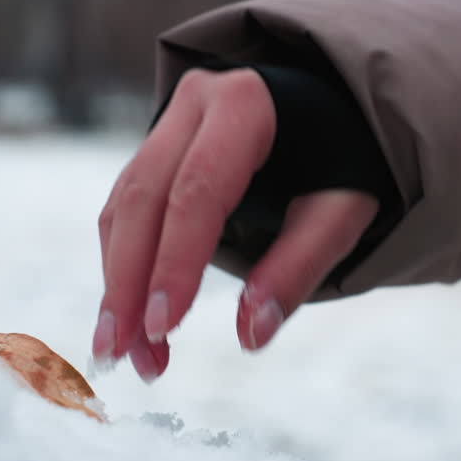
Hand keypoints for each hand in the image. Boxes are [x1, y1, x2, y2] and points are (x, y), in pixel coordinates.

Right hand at [93, 67, 378, 379]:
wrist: (325, 118)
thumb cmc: (340, 165)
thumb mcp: (342, 210)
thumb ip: (300, 267)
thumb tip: (251, 335)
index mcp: (244, 106)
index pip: (197, 191)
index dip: (175, 262)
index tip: (163, 328)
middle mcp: (193, 105)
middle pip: (141, 200)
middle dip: (126, 284)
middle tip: (120, 354)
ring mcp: (165, 127)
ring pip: (121, 210)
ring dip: (118, 288)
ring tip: (127, 355)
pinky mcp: (151, 154)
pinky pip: (123, 216)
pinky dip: (122, 272)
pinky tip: (131, 322)